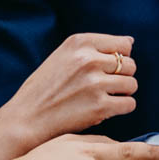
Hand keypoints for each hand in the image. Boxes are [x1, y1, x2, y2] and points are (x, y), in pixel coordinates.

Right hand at [0, 33, 138, 154]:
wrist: (26, 118)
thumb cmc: (44, 89)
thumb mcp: (62, 56)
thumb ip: (93, 48)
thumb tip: (130, 41)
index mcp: (79, 43)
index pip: (124, 44)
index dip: (121, 58)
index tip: (108, 69)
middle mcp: (88, 59)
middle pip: (130, 64)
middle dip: (122, 76)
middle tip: (105, 87)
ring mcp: (95, 83)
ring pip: (132, 84)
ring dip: (123, 93)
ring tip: (105, 97)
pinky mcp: (99, 106)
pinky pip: (129, 104)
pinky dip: (122, 108)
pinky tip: (107, 109)